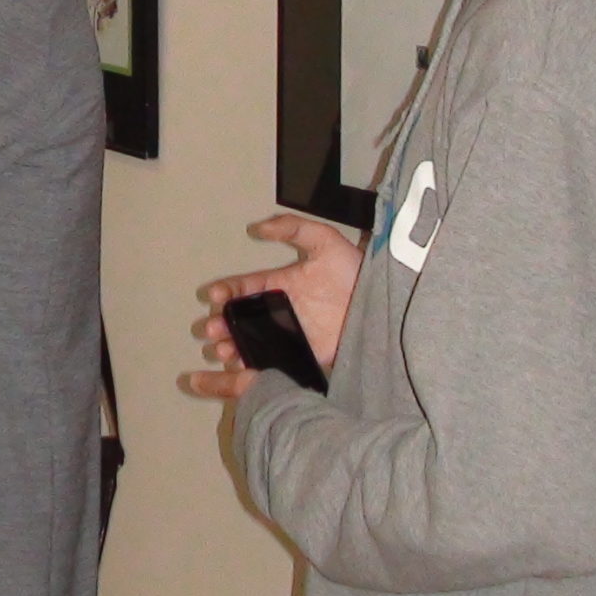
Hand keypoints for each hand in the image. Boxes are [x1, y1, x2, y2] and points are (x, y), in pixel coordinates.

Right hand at [183, 214, 359, 399]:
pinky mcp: (303, 353)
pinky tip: (242, 367)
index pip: (245, 287)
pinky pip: (272, 360)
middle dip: (222, 324)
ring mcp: (291, 332)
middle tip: (211, 330)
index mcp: (281, 283)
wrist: (384, 305)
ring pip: (251, 340)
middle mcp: (281, 309)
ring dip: (232, 346)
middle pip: (241, 317)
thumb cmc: (356, 272)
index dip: (227, 291)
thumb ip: (293, 227)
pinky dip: (254, 364)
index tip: (214, 296)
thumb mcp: (326, 241)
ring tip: (222, 351)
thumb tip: (258, 228)